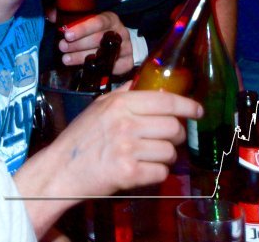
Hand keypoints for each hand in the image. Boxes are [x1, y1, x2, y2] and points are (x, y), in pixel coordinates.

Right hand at [32, 85, 198, 196]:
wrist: (61, 169)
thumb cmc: (80, 138)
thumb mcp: (99, 106)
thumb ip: (124, 94)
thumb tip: (148, 85)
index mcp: (121, 104)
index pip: (166, 102)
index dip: (188, 106)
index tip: (197, 111)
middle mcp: (126, 124)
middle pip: (173, 127)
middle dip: (175, 135)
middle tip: (166, 139)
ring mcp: (128, 149)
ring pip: (170, 152)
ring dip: (165, 156)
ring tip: (149, 156)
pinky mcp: (129, 174)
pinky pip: (161, 172)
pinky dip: (156, 173)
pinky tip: (142, 170)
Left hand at [59, 11, 133, 74]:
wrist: (115, 44)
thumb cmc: (95, 31)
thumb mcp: (84, 20)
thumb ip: (68, 16)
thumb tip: (51, 15)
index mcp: (110, 19)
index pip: (98, 22)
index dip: (82, 28)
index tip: (67, 34)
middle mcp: (120, 32)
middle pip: (98, 39)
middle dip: (78, 44)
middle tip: (62, 47)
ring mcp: (126, 47)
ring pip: (103, 54)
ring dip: (81, 57)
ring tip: (66, 58)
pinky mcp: (127, 62)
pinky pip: (113, 68)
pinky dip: (98, 69)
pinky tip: (83, 68)